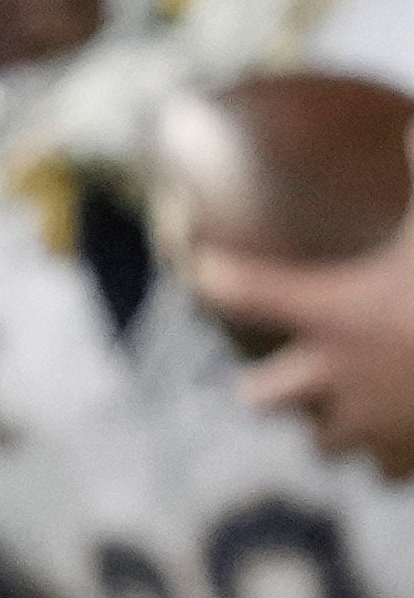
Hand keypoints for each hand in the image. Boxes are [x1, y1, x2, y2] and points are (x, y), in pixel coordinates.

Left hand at [199, 129, 413, 473]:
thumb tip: (413, 125)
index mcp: (331, 311)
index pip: (235, 287)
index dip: (213, 272)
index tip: (205, 265)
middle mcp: (337, 375)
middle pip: (262, 396)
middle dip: (270, 388)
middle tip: (282, 373)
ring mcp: (374, 426)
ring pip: (326, 443)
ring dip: (336, 427)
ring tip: (358, 404)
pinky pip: (388, 472)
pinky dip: (396, 457)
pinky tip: (410, 433)